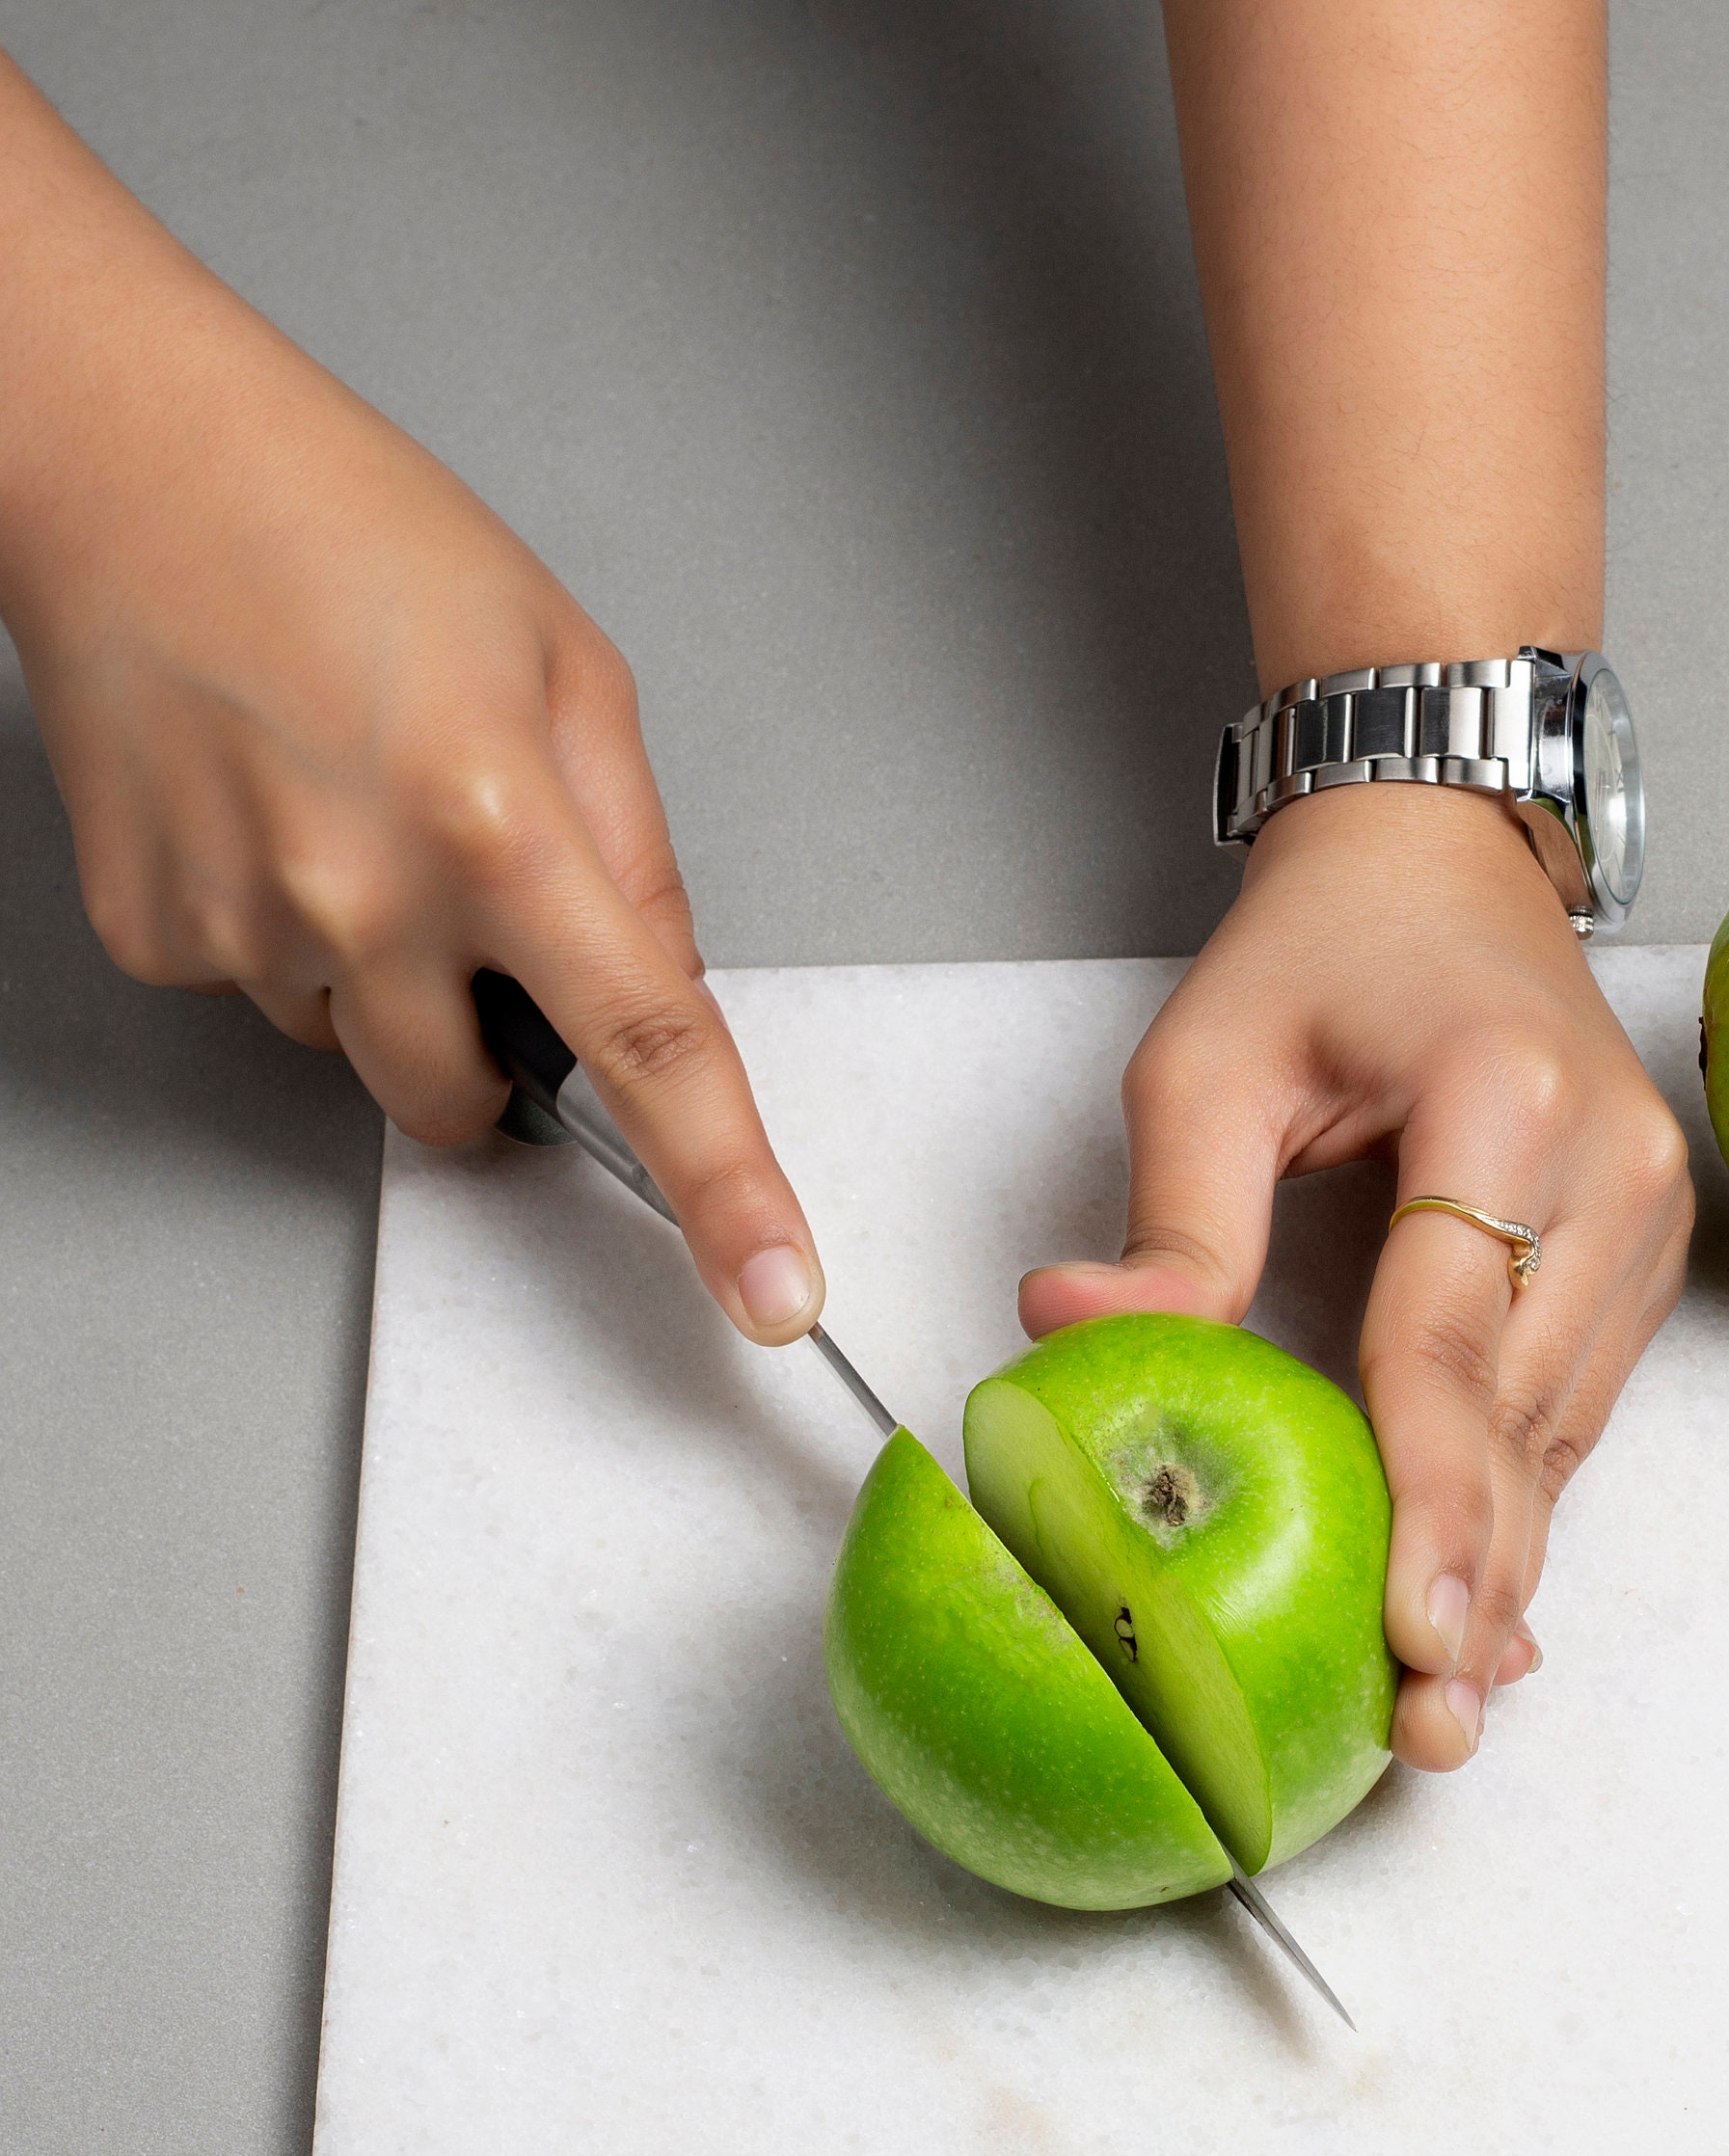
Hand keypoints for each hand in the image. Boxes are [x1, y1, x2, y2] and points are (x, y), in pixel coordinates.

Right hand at [0, 109, 823, 1342]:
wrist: (130, 462)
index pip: (650, 1049)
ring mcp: (243, 924)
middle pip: (468, 1102)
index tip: (771, 1293)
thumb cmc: (354, 532)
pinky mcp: (150, 932)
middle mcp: (366, 894)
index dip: (725, 1187)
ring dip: (377, 970)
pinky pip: (260, 993)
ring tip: (345, 803)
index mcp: (503, 823)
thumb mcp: (569, 670)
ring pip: (355, 1045)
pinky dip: (280, 929)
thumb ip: (636, 852)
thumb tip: (668, 990)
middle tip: (465, 906)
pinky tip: (266, 806)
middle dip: (489, 1051)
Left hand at [1021, 781, 1693, 1767]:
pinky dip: (1525, 1512)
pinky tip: (1493, 1616)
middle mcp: (1607, 1169)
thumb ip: (1172, 1215)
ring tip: (1449, 1703)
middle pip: (1523, 1418)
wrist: (1447, 864)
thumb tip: (1071, 1327)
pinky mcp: (1640, 1255)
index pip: (1450, 1339)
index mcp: (1501, 1104)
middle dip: (1475, 1583)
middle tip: (1429, 1731)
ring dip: (1506, 1571)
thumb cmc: (1326, 951)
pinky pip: (1575, 1411)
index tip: (1413, 1629)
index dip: (1433, 1499)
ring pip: (1562, 1436)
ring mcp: (1644, 1217)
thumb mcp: (1212, 1059)